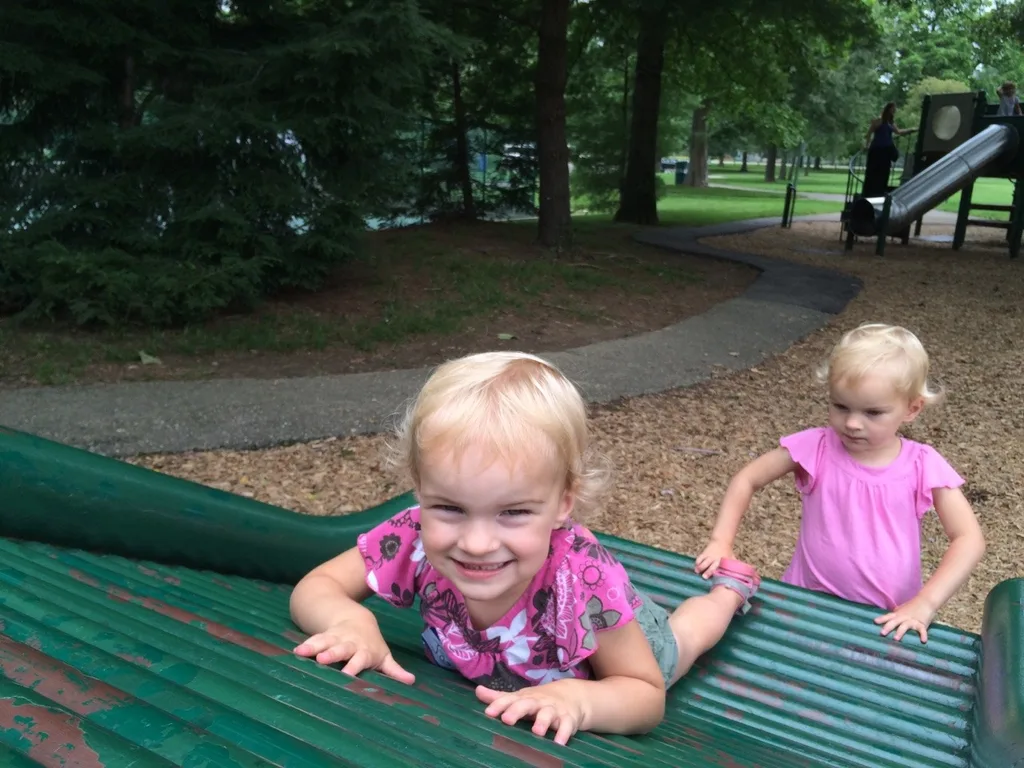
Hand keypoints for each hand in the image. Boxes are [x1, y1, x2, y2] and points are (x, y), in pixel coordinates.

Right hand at [293, 618, 414, 683]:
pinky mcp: (323, 636)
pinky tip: (295, 651)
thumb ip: (393, 669)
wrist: (357, 619)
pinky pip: (313, 639)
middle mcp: (348, 644)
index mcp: (364, 651)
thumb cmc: (370, 644)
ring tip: (301, 652)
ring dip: (314, 647)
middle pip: (340, 649)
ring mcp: (335, 638)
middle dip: (332, 654)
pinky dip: (305, 645)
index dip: (355, 666)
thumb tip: (411, 681)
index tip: (348, 675)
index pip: (360, 659)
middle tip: (322, 660)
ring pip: (324, 642)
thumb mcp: (383, 655)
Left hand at [476, 679, 587, 745]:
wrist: (572, 695)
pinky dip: (564, 733)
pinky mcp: (568, 719)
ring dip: (543, 721)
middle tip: (507, 719)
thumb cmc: (539, 700)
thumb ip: (499, 698)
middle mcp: (538, 702)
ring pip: (548, 714)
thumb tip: (477, 691)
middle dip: (517, 710)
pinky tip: (559, 743)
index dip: (499, 705)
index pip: (509, 699)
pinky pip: (567, 726)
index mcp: (524, 698)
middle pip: (527, 704)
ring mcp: (554, 710)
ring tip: (537, 732)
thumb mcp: (520, 697)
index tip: (488, 713)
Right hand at [694, 538, 732, 578]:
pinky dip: (697, 561)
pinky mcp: (705, 553)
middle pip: (711, 566)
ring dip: (700, 567)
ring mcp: (710, 556)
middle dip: (708, 572)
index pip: (720, 569)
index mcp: (723, 562)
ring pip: (704, 562)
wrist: (721, 541)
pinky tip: (695, 565)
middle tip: (704, 577)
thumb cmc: (727, 552)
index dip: (718, 574)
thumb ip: (734, 566)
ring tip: (696, 571)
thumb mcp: (732, 559)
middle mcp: (716, 559)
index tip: (715, 579)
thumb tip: (740, 576)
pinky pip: (700, 557)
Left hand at [874, 596, 936, 642]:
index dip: (882, 619)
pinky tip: (923, 641)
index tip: (875, 622)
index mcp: (899, 614)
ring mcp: (913, 620)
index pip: (888, 616)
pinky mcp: (922, 624)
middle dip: (888, 627)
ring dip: (900, 632)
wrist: (926, 600)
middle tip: (882, 633)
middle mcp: (904, 617)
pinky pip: (922, 630)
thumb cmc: (913, 605)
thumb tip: (888, 617)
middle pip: (894, 622)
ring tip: (896, 639)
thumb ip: (896, 613)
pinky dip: (923, 635)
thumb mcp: (903, 608)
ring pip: (905, 626)